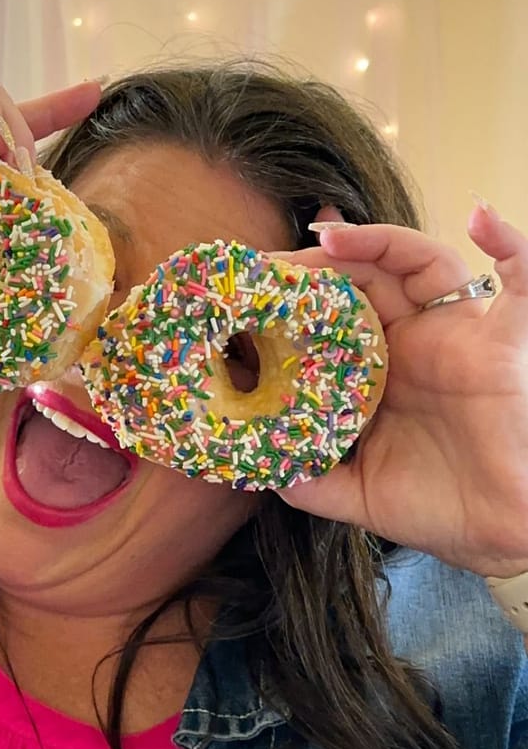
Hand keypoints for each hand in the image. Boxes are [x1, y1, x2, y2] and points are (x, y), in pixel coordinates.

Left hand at [276, 204, 527, 578]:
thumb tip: (259, 465)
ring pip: (417, 263)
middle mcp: (415, 343)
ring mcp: (457, 333)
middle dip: (316, 266)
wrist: (503, 531)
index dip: (293, 302)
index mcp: (379, 371)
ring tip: (328, 240)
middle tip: (269, 266)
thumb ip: (310, 478)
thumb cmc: (439, 508)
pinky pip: (523, 276)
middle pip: (363, 280)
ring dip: (375, 242)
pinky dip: (509, 242)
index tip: (247, 296)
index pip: (332, 318)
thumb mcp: (356, 493)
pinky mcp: (503, 336)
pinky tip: (482, 217)